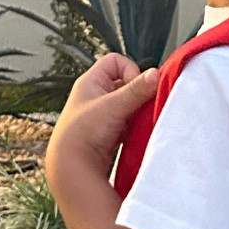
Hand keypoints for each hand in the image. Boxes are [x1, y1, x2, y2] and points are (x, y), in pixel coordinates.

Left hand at [47, 53, 159, 185]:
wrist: (72, 168)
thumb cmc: (83, 132)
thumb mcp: (113, 106)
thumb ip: (137, 90)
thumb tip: (157, 74)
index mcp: (90, 82)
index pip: (115, 61)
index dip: (129, 70)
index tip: (135, 88)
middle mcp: (96, 95)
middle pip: (125, 83)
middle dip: (137, 94)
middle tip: (141, 106)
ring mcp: (103, 114)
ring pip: (129, 104)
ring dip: (137, 111)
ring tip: (137, 122)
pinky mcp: (109, 132)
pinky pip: (128, 122)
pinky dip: (135, 126)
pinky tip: (136, 133)